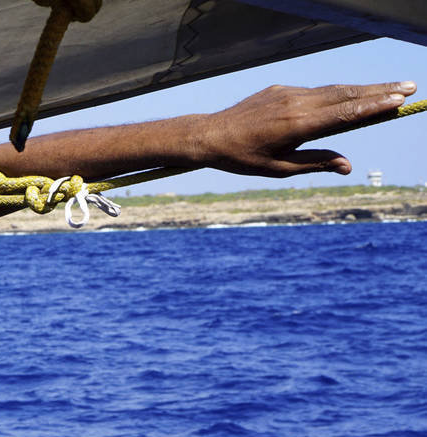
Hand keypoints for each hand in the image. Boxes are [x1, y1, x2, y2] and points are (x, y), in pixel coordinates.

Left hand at [199, 82, 416, 177]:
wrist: (209, 136)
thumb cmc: (243, 159)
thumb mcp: (280, 169)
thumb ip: (315, 164)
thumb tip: (348, 166)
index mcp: (298, 125)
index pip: (345, 113)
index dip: (374, 106)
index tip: (400, 101)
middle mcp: (296, 104)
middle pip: (346, 95)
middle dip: (380, 91)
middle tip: (410, 88)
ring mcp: (287, 94)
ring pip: (332, 90)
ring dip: (362, 89)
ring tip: (390, 90)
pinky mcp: (280, 90)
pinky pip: (314, 91)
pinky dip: (335, 94)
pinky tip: (350, 98)